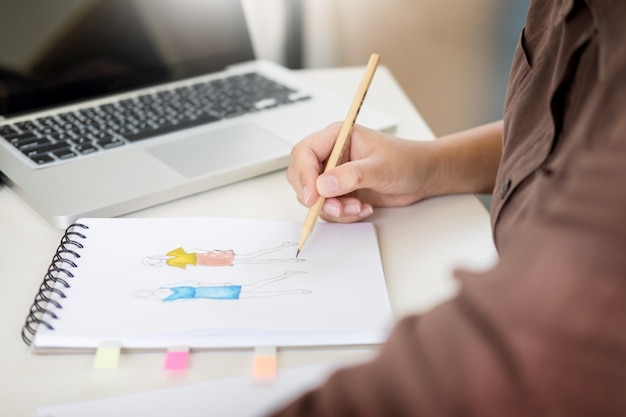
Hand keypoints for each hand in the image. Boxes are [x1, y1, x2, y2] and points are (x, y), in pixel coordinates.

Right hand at [287, 123, 438, 222]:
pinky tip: (363, 208)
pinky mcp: (339, 192)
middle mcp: (331, 155)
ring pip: (313, 197)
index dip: (304, 175)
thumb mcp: (381, 167)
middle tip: (339, 208)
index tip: (313, 196)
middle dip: (317, 198)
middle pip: (301, 176)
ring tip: (359, 208)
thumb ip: (352, 175)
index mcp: (337, 137)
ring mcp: (334, 174)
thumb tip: (323, 185)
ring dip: (333, 209)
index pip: (305, 152)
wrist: (422, 176)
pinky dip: (343, 214)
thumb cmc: (406, 161)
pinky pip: (327, 208)